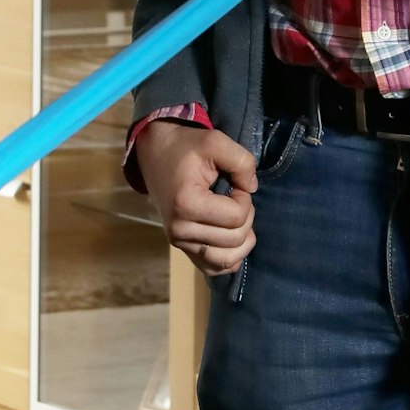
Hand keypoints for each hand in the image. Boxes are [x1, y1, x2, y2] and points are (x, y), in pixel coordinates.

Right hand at [136, 121, 257, 276]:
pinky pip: (214, 269)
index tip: (234, 183)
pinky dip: (229, 258)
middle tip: (235, 197)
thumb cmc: (186, 148)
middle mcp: (179, 231)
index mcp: (186, 204)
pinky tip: (232, 237)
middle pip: (235, 239)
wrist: (156, 155)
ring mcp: (179, 244)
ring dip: (242, 240)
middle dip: (246, 216)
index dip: (245, 197)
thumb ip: (242, 162)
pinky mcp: (183, 250)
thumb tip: (252, 189)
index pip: (237, 217)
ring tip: (235, 217)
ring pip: (227, 261)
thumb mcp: (216, 141)